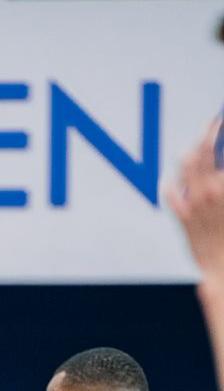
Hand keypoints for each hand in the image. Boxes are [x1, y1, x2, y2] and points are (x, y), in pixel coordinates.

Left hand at [167, 123, 223, 275]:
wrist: (223, 269)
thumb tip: (220, 169)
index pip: (220, 148)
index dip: (220, 130)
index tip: (221, 122)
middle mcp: (211, 191)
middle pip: (204, 148)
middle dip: (208, 129)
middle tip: (212, 120)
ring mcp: (194, 203)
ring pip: (186, 163)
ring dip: (191, 148)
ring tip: (196, 142)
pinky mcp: (183, 216)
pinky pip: (171, 190)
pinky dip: (173, 180)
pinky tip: (176, 176)